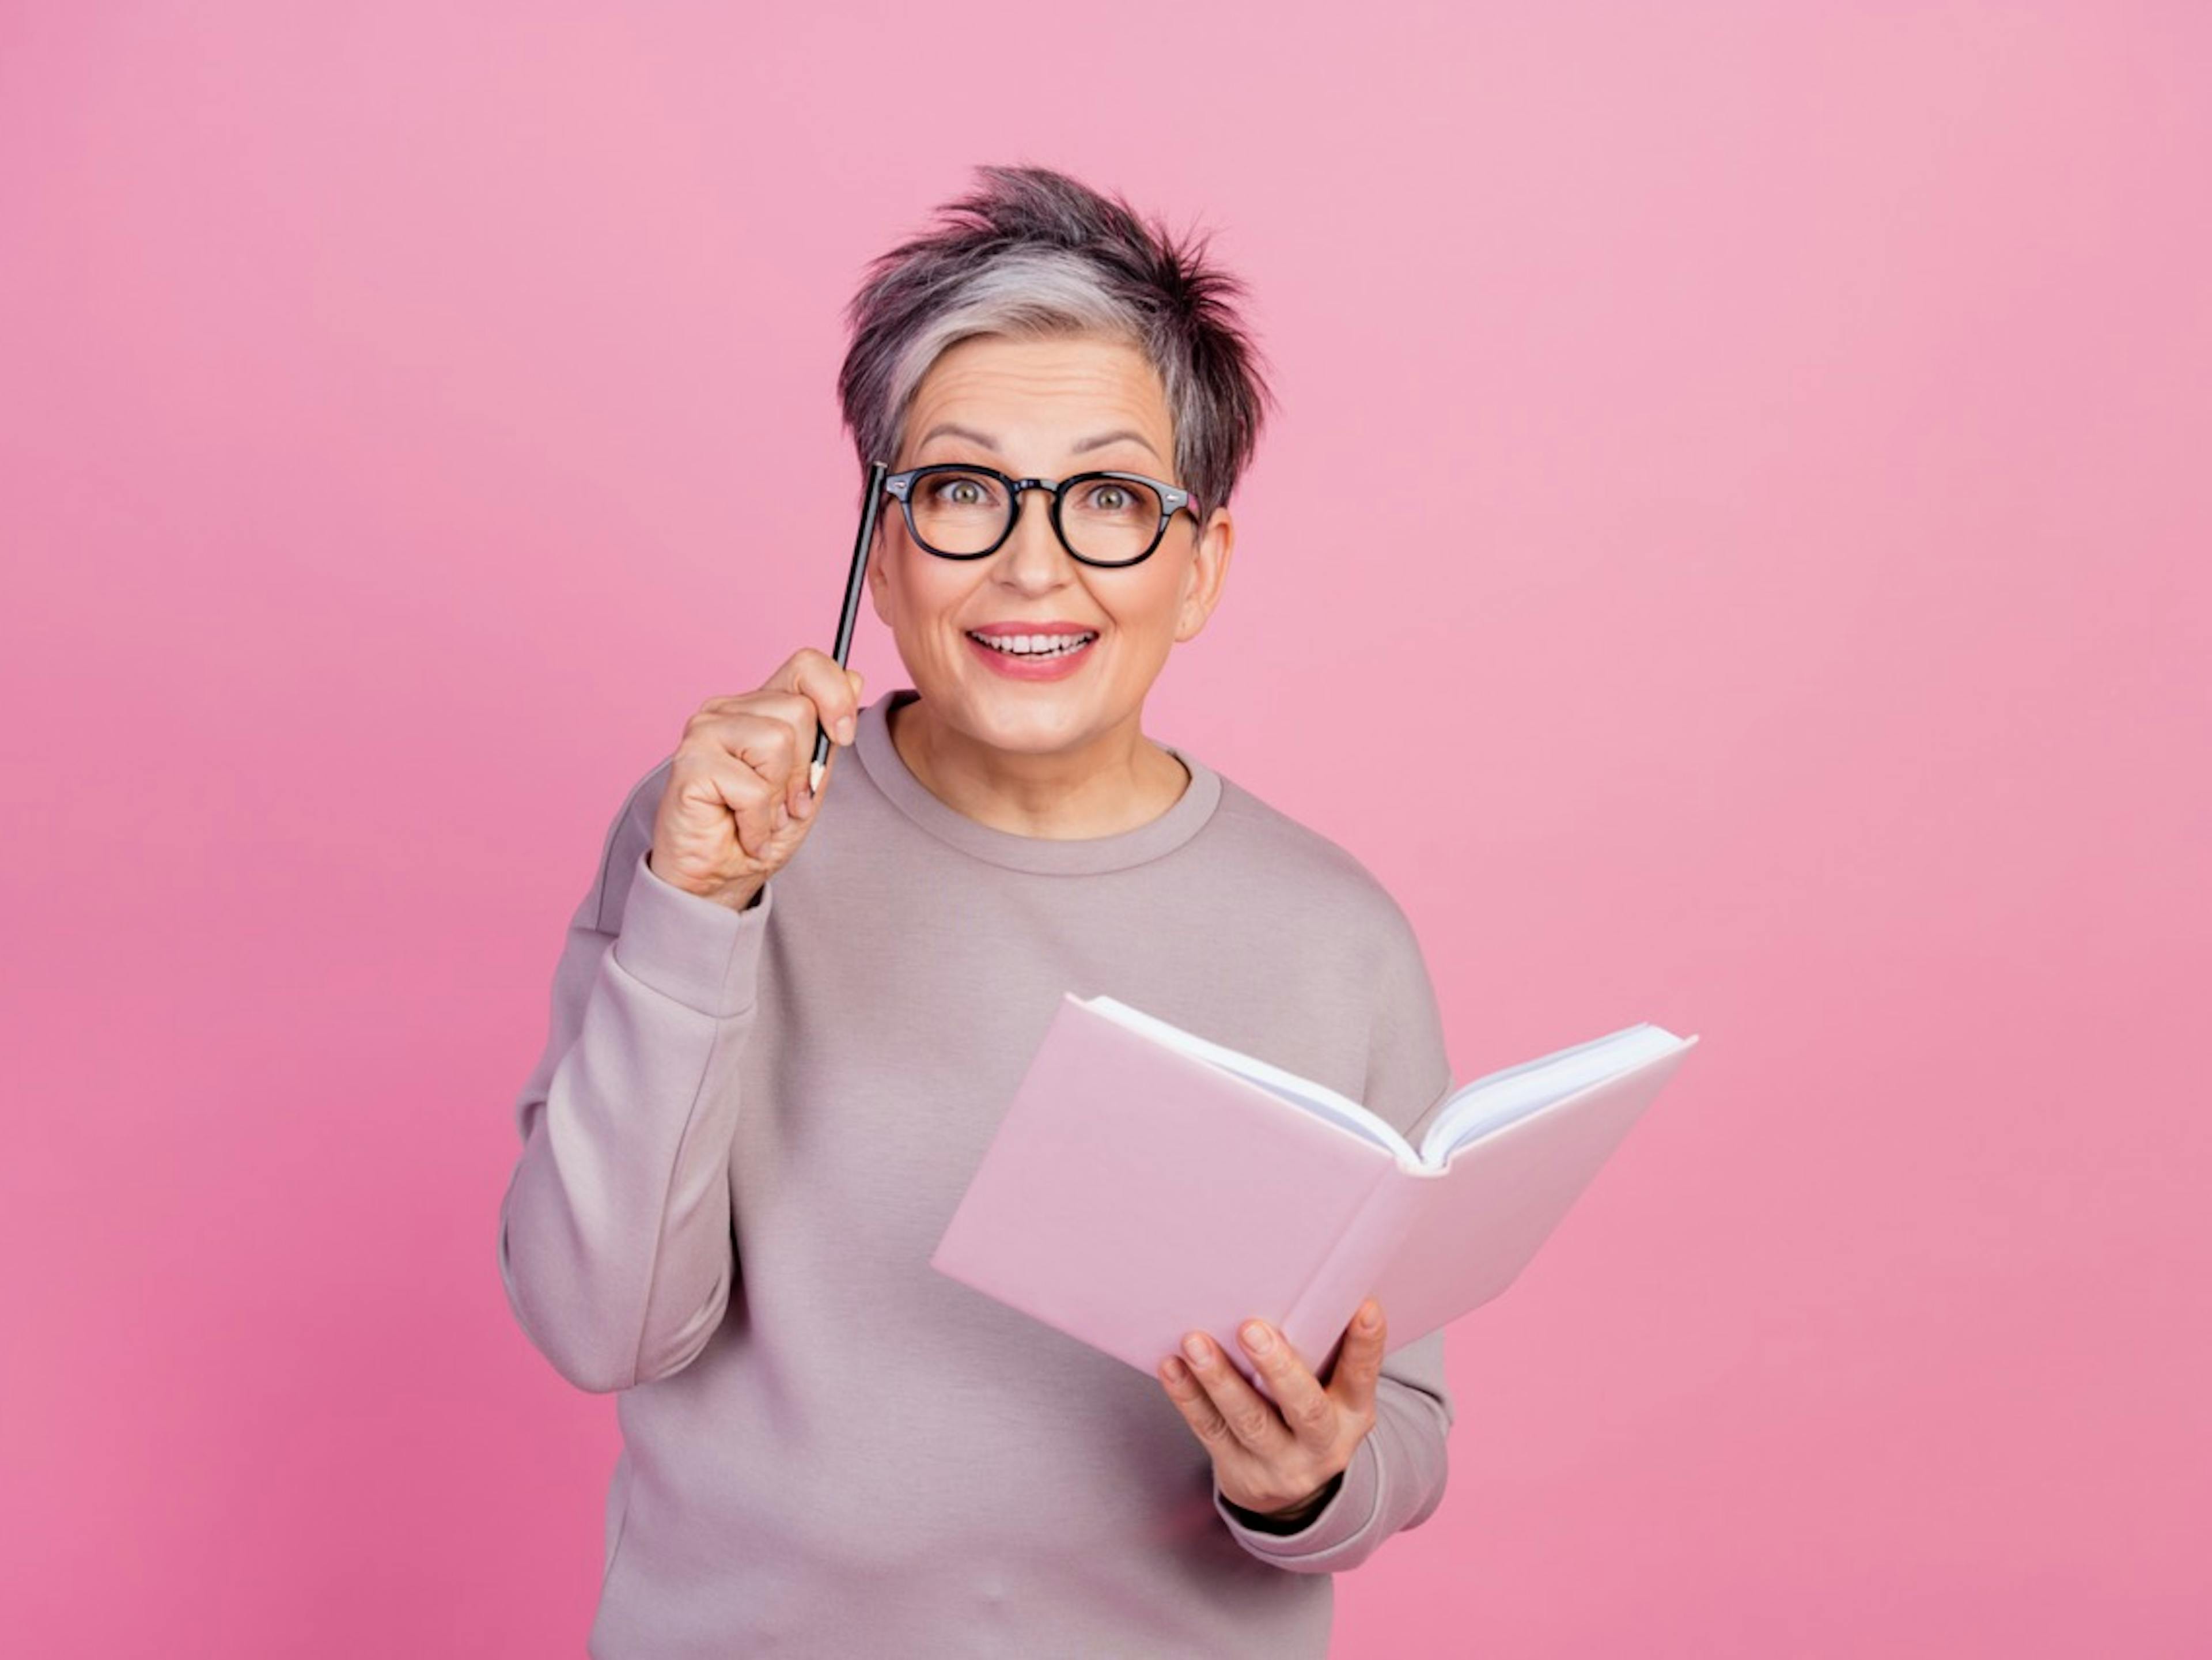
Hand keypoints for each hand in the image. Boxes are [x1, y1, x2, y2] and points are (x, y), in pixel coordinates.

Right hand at [648, 648, 864, 911]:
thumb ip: (828, 734)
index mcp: (759, 706)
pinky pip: (752, 786)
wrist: (716, 878)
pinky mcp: (689, 763)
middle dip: (805, 769)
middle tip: (784, 803)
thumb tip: (855, 675)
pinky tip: (743, 832)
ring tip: (761, 816)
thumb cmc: (758, 830)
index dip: (835, 694)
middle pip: (800, 711)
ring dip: (779, 796)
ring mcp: (704, 731)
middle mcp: (728, 709)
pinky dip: (758, 822)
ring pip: (778, 741)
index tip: (842, 736)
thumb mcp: (810, 781)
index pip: (806, 665)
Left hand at [1157, 1297, 1387, 1521]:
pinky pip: (1210, 1431)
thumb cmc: (1308, 1411)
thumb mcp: (1333, 1390)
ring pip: (1249, 1421)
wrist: (1287, 1490)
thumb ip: (1326, 1349)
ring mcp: (1280, 1464)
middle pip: (1304, 1409)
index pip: (1362, 1377)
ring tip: (1195, 1342)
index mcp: (1353, 1414)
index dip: (1365, 1345)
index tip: (1364, 1307)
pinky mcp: (1238, 1470)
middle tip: (1251, 1328)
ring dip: (1219, 1380)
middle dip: (1278, 1368)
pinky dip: (1188, 1397)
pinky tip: (1172, 1366)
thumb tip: (1309, 1282)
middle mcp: (1323, 1445)